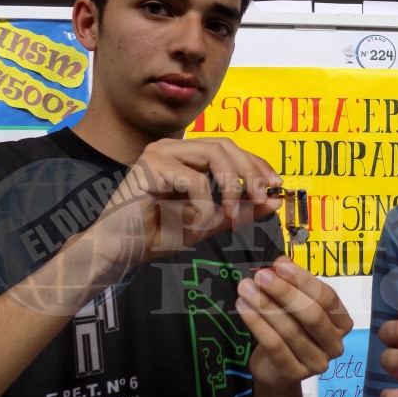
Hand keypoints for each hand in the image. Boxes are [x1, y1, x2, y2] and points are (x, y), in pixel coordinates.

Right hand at [100, 137, 282, 265]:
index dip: (256, 164)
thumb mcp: (210, 222)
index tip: (276, 187)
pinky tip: (197, 223)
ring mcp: (160, 152)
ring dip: (231, 186)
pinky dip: (203, 203)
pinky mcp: (149, 166)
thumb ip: (239, 210)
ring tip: (231, 216)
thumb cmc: (158, 235)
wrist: (121, 251)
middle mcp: (174, 147)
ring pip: (213, 155)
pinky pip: (193, 179)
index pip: (231, 149)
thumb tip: (274, 201)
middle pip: (226, 145)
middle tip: (262, 198)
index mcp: (187, 155)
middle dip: (250, 171)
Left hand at [236, 256, 353, 387]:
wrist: (275, 367)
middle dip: (285, 292)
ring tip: (246, 289)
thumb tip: (281, 262)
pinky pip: (275, 346)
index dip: (303, 280)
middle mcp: (334, 343)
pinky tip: (243, 308)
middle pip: (312, 314)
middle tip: (261, 277)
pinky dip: (257, 325)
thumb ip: (291, 282)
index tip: (280, 266)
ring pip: (291, 330)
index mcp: (341, 322)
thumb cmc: (290, 327)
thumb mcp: (293, 303)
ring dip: (266, 306)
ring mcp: (317, 362)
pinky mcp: (295, 374)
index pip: (327, 297)